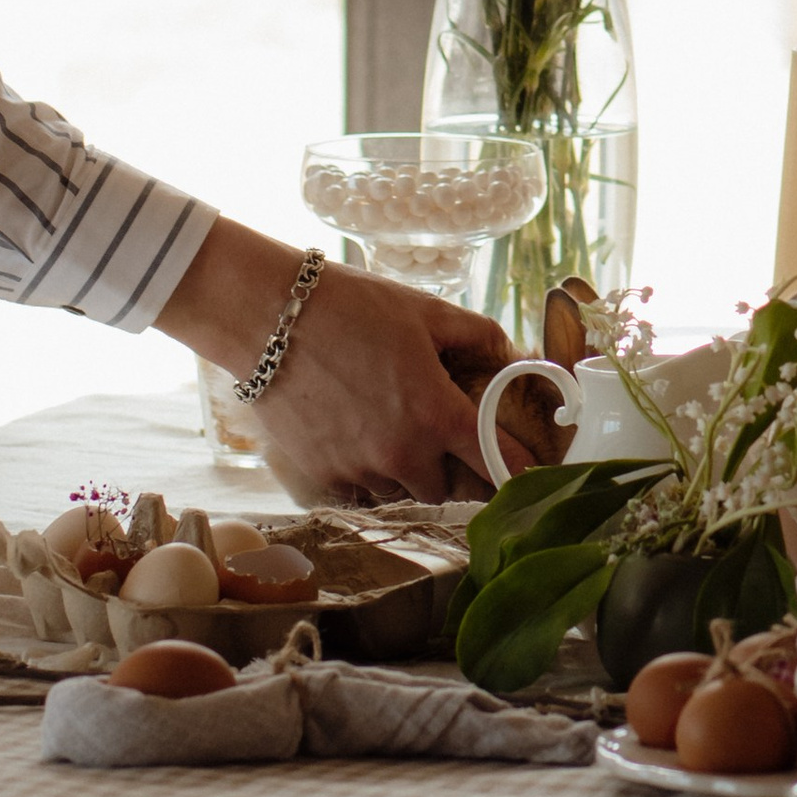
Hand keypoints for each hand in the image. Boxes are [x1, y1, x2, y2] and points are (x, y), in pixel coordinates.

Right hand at [155, 219, 561, 503]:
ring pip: (398, 489)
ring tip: (386, 423)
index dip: (517, 468)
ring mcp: (359, 469)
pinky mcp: (322, 475)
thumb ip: (475, 333)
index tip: (526, 473)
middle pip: (443, 487)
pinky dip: (364, 471)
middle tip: (437, 434)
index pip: (495, 460)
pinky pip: (358, 489)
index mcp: (436, 413)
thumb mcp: (425, 310)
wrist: (269, 319)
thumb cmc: (351, 307)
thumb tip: (508, 350)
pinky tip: (355, 433)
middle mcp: (402, 453)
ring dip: (402, 468)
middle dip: (447, 466)